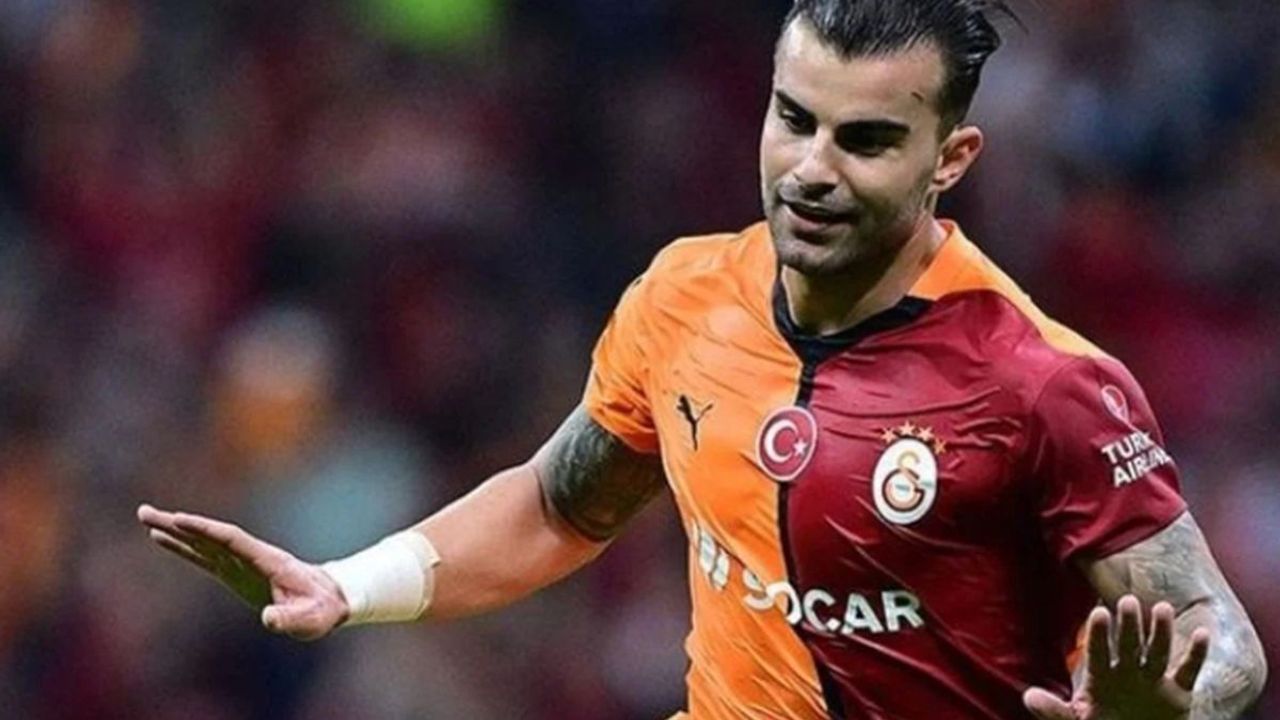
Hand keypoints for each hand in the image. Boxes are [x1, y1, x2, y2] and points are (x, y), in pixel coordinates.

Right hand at [137, 504, 349, 640]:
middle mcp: (250, 556)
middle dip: (179, 524)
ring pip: (203, 542)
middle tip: (145, 512)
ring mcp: (240, 563)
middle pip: (210, 535)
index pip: (231, 539)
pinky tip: (163, 539)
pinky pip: (204, 556)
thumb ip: (290, 619)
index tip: (179, 519)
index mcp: (266, 560)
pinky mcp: (234, 572)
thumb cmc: (321, 610)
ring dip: (175, 531)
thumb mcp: (311, 619)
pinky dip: (184, 547)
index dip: (205, 530)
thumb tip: (268, 618)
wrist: (330, 599)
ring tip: (146, 518)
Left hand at [1024, 595, 1210, 719]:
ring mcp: (1153, 680)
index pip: (1098, 652)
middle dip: (1128, 626)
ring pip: (1157, 651)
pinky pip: (1188, 671)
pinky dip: (1196, 654)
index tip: (1099, 612)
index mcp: (1101, 676)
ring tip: (1162, 608)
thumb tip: (1029, 697)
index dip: (1099, 634)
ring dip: (1161, 632)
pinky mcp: (1178, 693)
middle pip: (1128, 645)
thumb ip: (1055, 711)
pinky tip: (1202, 633)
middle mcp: (1127, 672)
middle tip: (1128, 601)